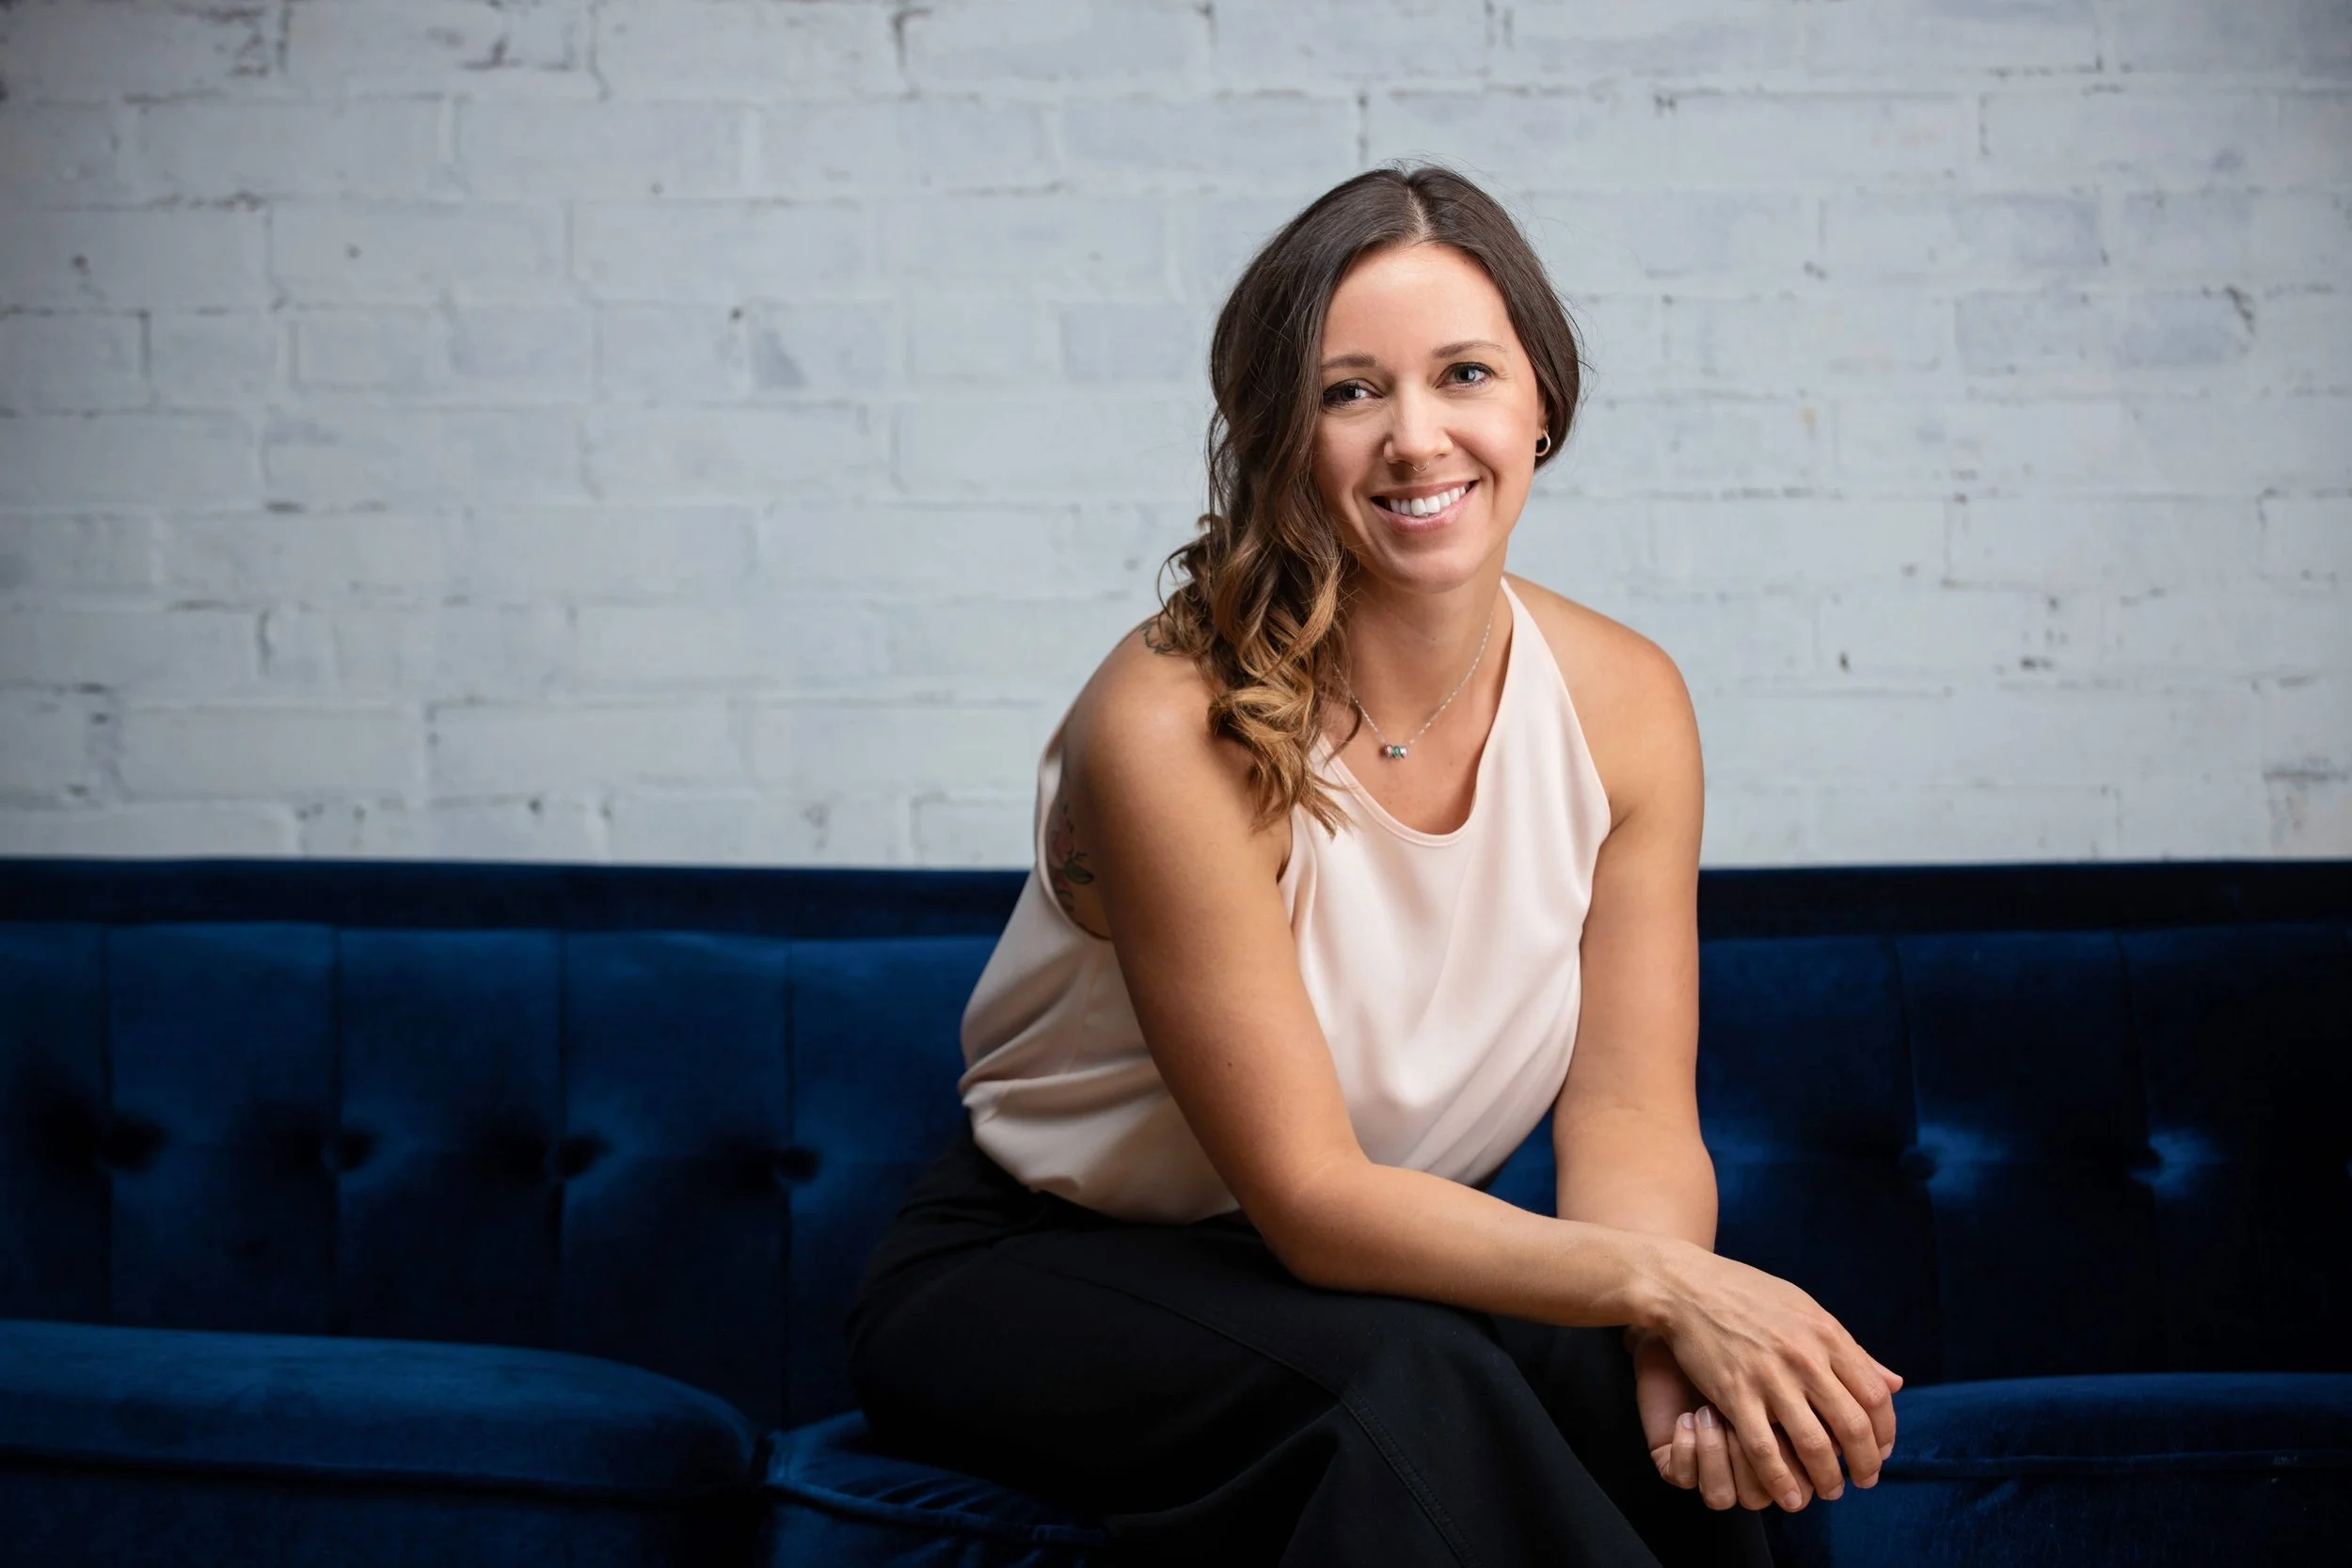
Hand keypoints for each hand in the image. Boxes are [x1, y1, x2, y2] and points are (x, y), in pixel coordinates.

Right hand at [1643, 1241, 1904, 1507]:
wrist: (1687, 1286)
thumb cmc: (1748, 1294)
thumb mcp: (1807, 1309)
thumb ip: (1851, 1349)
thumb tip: (1895, 1382)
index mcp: (1827, 1335)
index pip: (1876, 1396)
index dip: (1885, 1432)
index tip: (1881, 1450)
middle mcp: (1805, 1359)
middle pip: (1853, 1426)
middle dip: (1866, 1464)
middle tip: (1864, 1480)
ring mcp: (1769, 1379)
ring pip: (1814, 1445)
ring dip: (1828, 1478)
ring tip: (1829, 1490)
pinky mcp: (1735, 1395)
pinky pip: (1764, 1450)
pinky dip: (1781, 1480)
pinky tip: (1789, 1495)